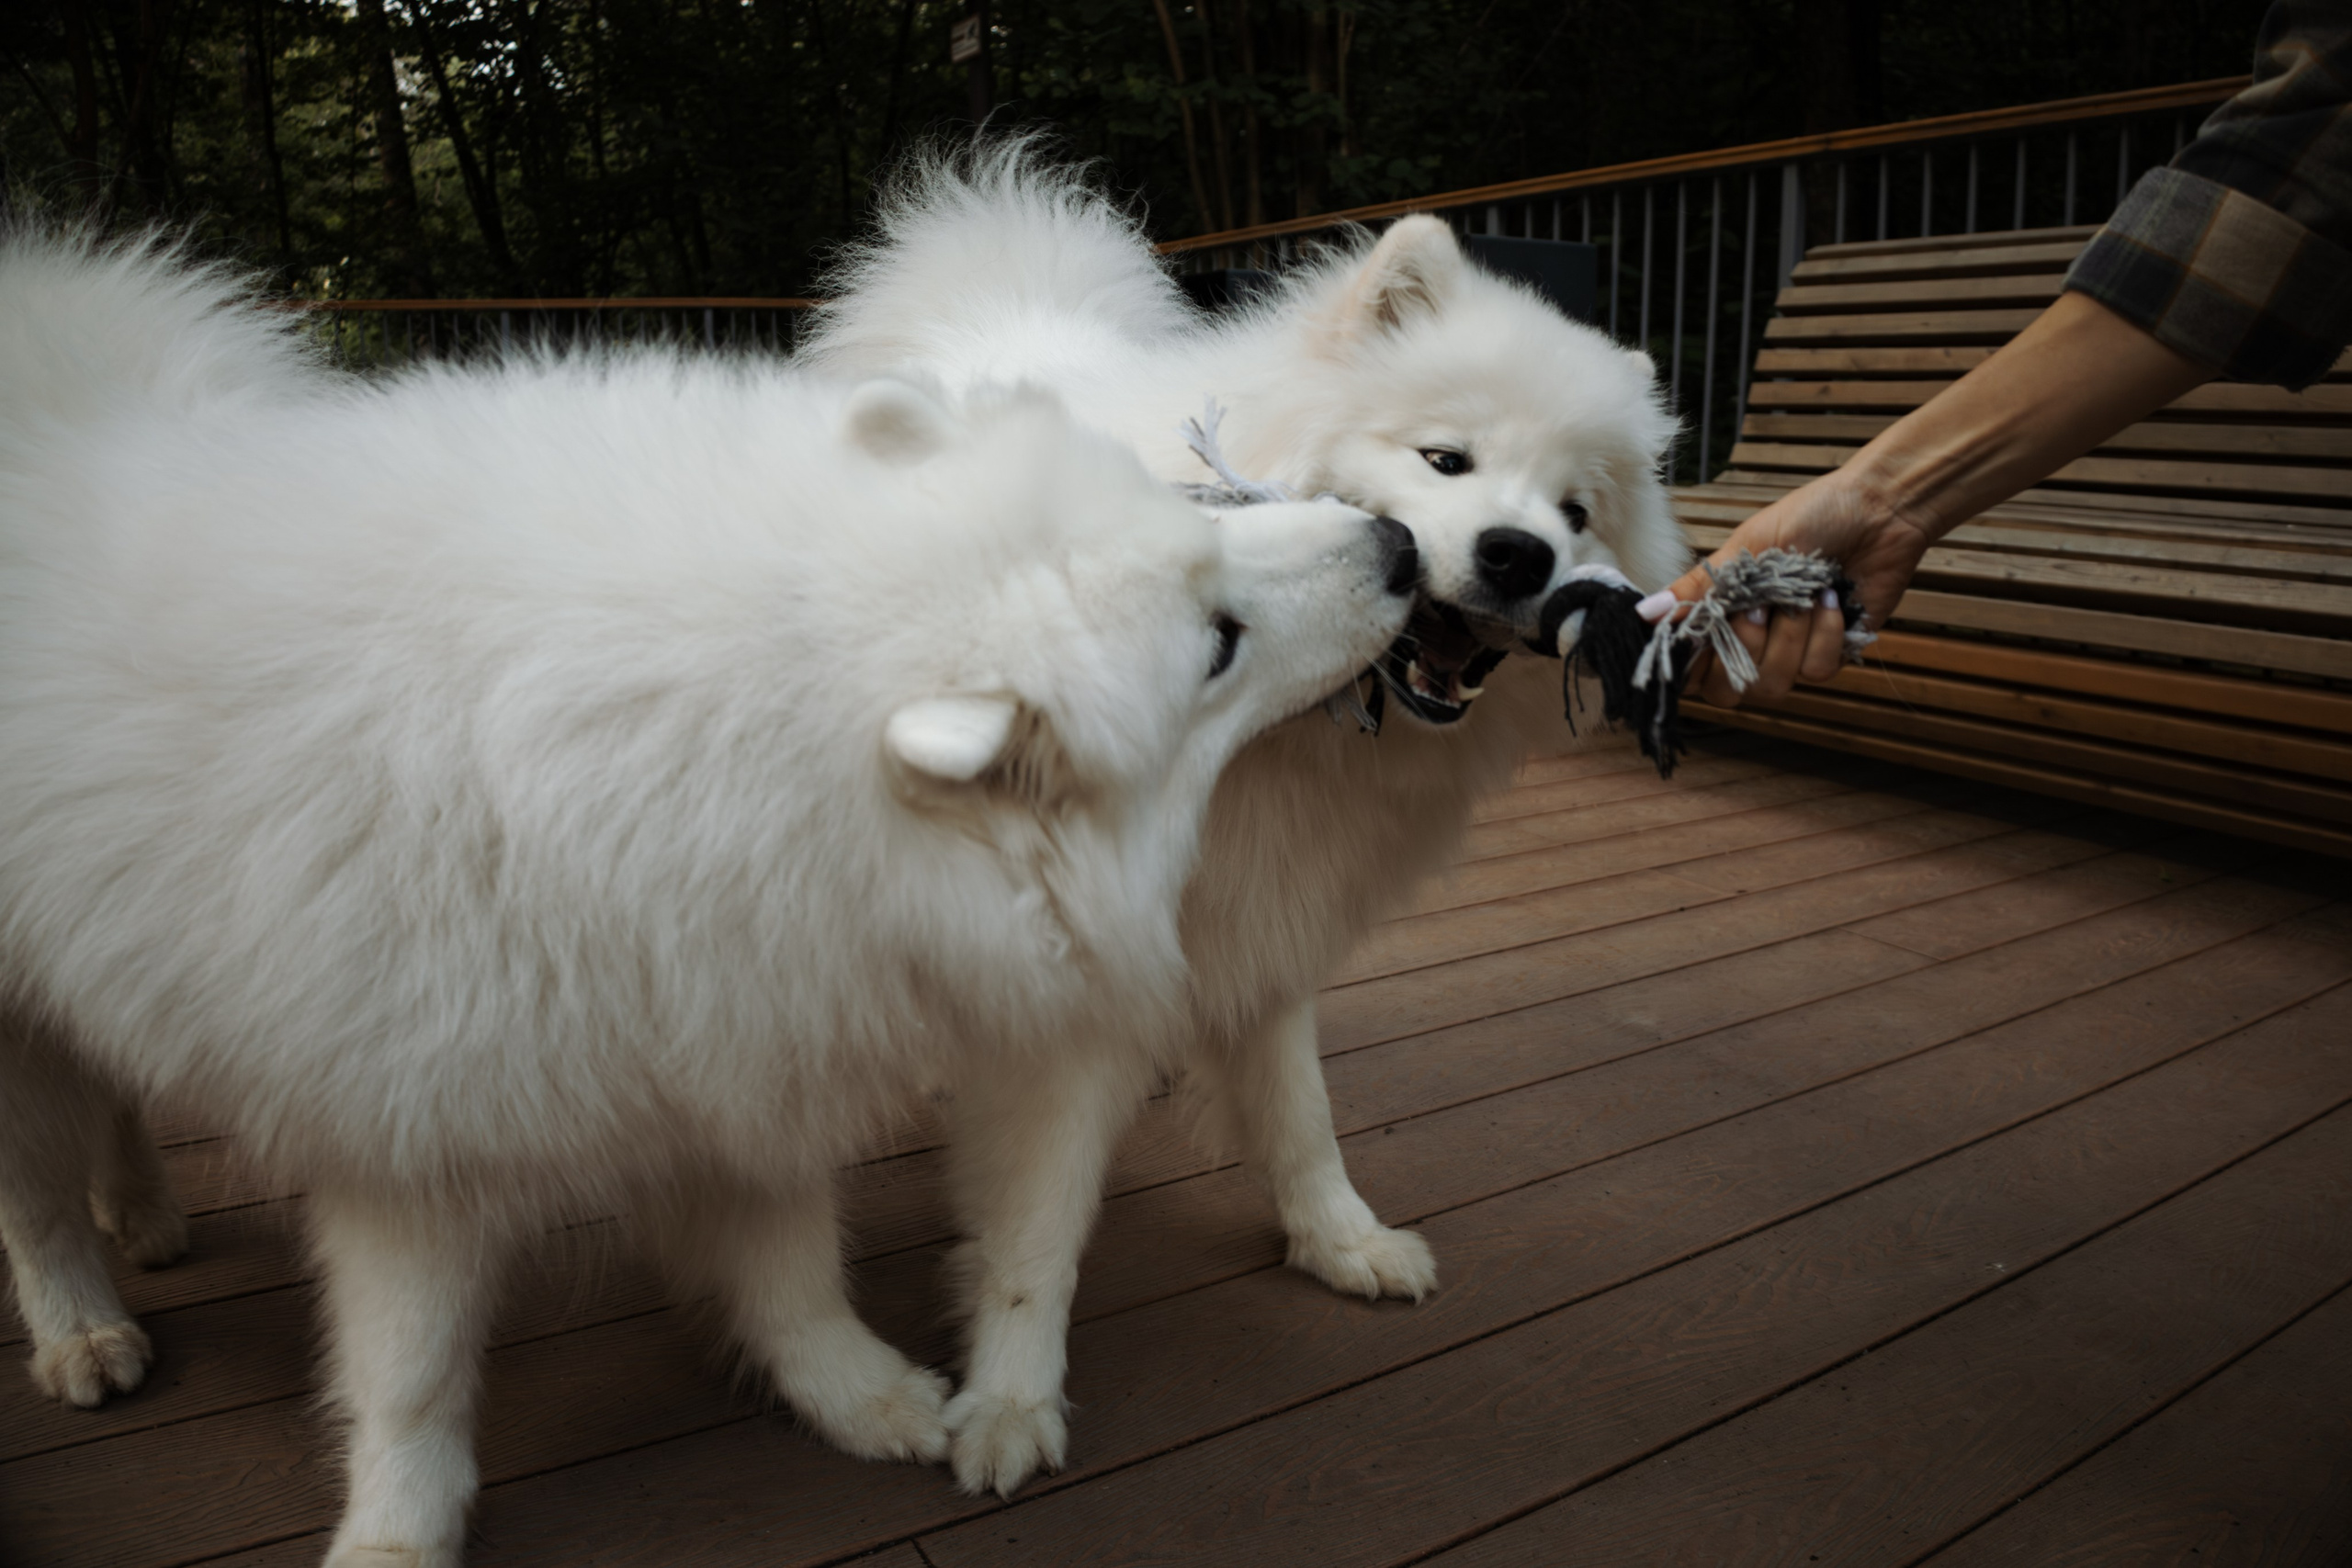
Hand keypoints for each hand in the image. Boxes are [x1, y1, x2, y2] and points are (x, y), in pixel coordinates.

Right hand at [1636, 467, 1937, 706]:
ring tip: (1804, 595)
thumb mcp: (1745, 548)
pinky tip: (1832, 600)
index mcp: (1723, 612)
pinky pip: (1815, 671)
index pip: (1688, 667)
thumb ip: (1698, 589)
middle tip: (1758, 611)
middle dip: (1742, 652)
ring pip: (1771, 686)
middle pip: (1725, 691)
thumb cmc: (1812, 516)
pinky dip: (1825, 634)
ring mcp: (1790, 651)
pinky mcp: (1831, 654)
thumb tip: (1644, 615)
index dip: (1689, 668)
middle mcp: (1752, 639)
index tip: (1699, 644)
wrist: (1880, 510)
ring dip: (1788, 638)